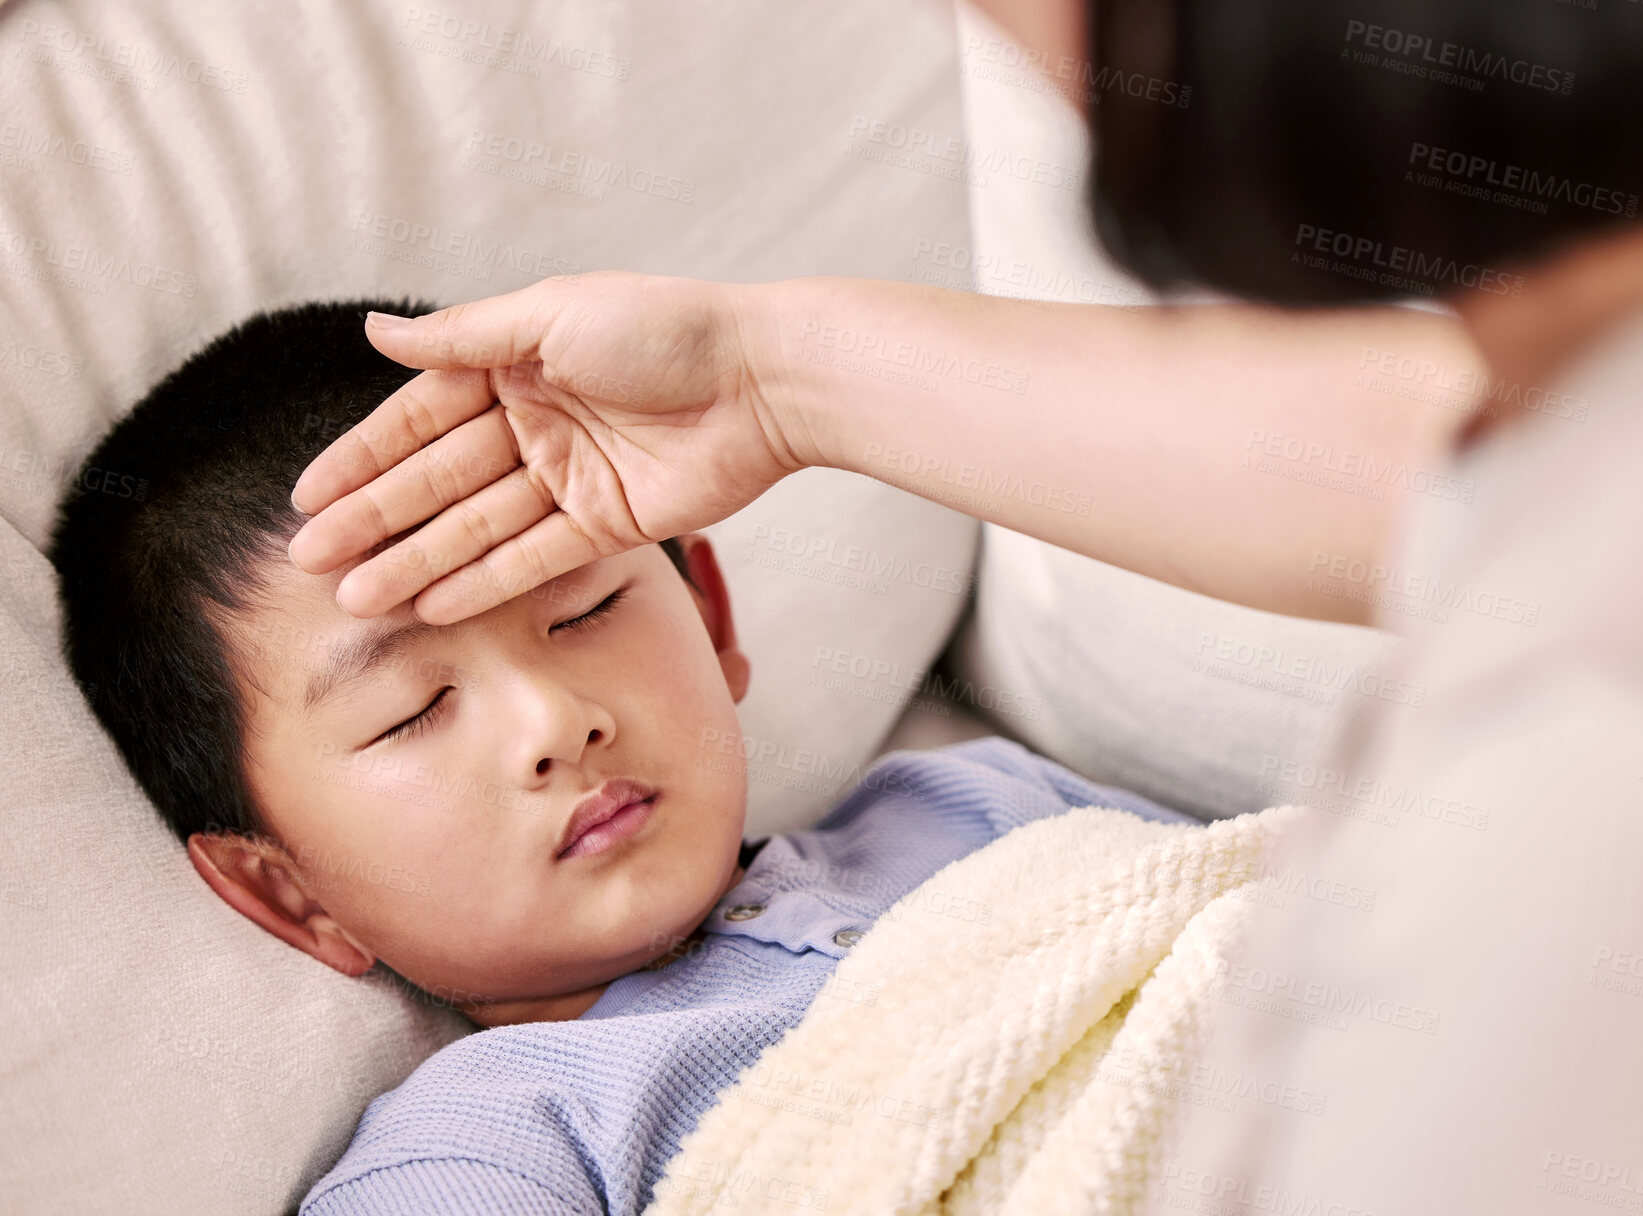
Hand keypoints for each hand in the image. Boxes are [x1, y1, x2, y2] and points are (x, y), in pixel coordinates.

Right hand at [287, 272, 812, 622]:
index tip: (305, 499)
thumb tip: (375, 329)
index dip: (362, 460)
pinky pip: (536, 559)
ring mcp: (570, 479)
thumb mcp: (551, 316)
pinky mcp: (610, 525)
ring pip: (478, 529)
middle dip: (375, 522)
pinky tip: (432, 606)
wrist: (763, 380)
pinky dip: (485, 582)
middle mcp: (535, 424)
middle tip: (311, 563)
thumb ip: (463, 338)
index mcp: (515, 367)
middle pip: (439, 483)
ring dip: (418, 562)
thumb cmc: (663, 329)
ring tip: (357, 599)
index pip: (419, 421)